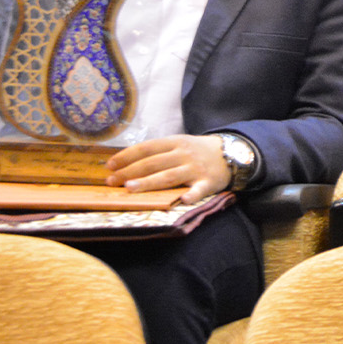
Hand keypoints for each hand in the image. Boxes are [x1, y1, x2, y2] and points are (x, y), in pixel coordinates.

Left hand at [105, 135, 230, 204]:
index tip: (110, 165)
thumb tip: (128, 163)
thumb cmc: (198, 151)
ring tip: (131, 188)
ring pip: (169, 176)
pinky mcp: (209, 182)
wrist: (232, 152)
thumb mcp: (179, 144)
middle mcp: (183, 154)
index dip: (127, 156)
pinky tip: (183, 201)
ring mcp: (196, 168)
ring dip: (149, 182)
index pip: (146, 148)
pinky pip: (199, 190)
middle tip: (112, 181)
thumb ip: (158, 152)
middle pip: (153, 163)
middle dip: (130, 172)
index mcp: (174, 142)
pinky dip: (192, 195)